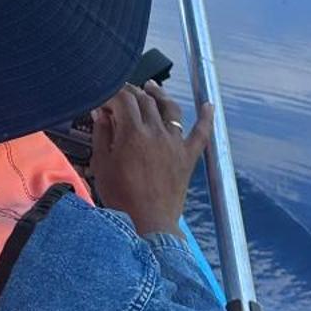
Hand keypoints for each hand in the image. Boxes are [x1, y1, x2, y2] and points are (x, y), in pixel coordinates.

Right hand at [90, 82, 212, 238]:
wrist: (149, 223)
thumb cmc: (122, 198)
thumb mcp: (102, 164)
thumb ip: (102, 134)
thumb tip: (102, 114)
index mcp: (132, 133)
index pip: (123, 99)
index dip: (111, 94)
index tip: (104, 99)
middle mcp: (156, 132)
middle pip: (144, 100)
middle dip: (131, 92)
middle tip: (121, 94)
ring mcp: (175, 143)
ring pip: (170, 108)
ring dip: (159, 94)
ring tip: (151, 87)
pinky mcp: (188, 157)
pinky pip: (201, 133)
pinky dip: (206, 118)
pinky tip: (209, 105)